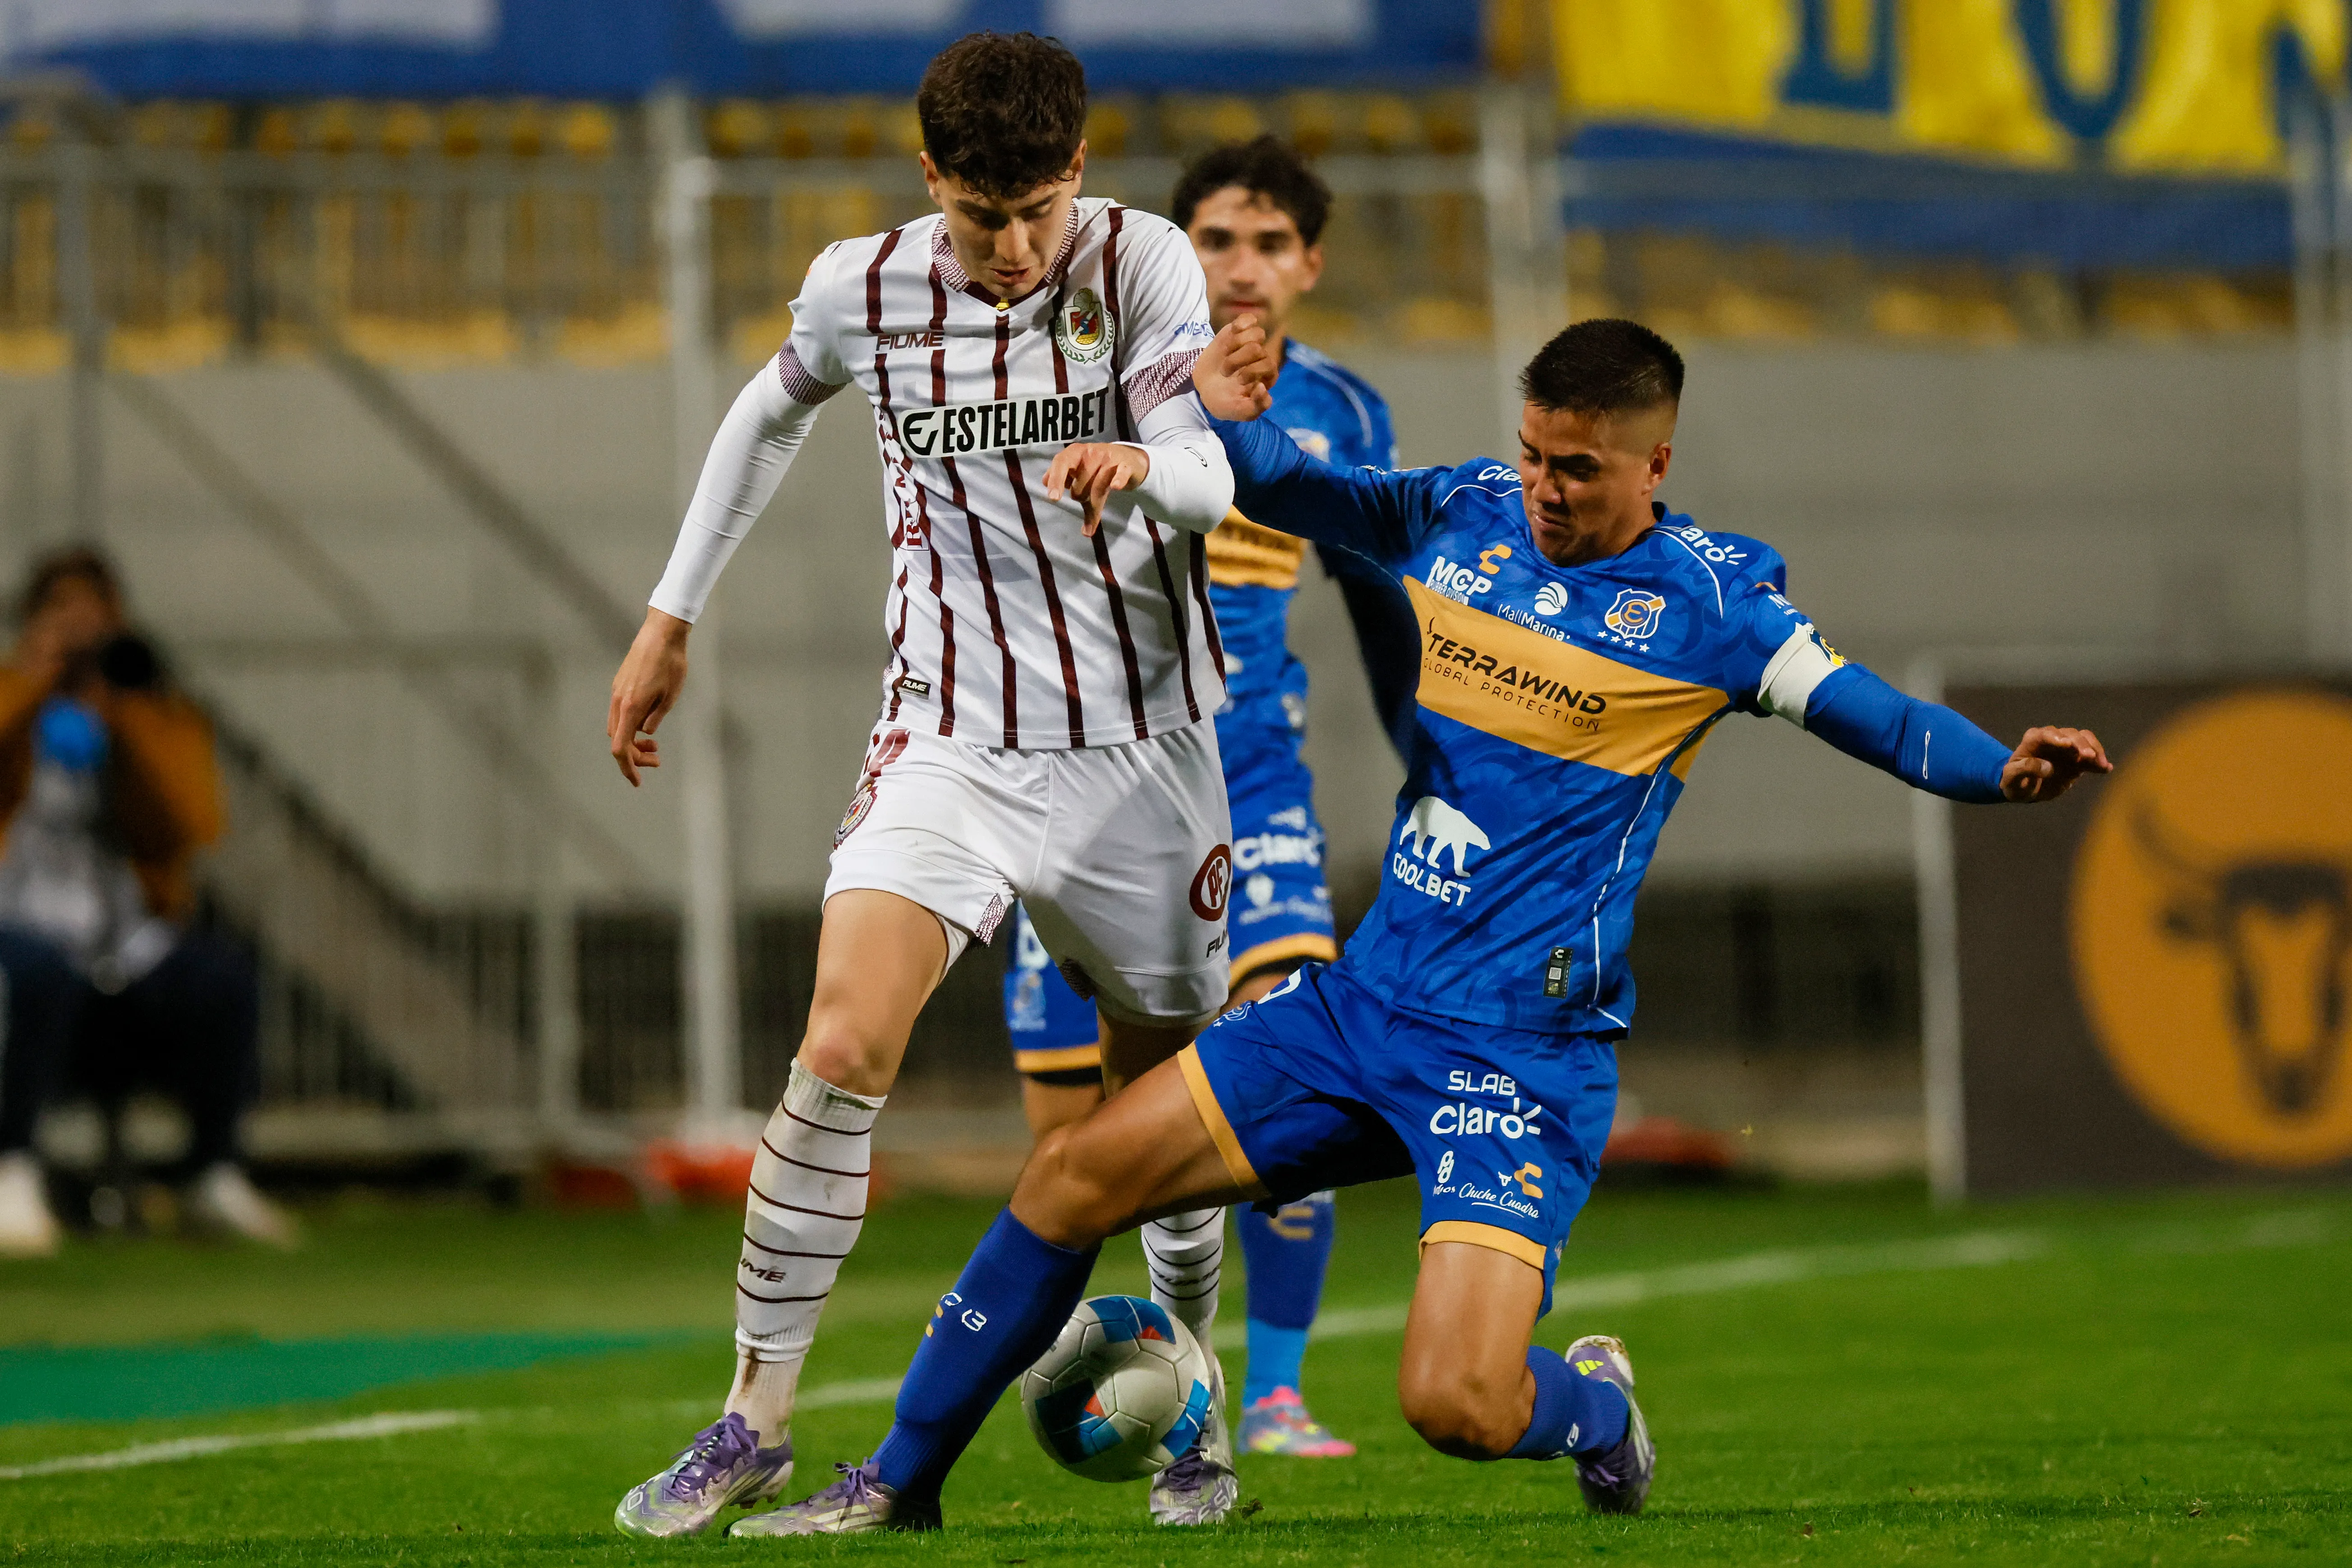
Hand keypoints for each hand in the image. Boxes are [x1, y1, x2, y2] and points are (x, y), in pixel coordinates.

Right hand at [607, 608, 691, 786]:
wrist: (661, 632)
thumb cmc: (671, 663)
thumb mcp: (671, 696)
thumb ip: (656, 718)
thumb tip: (645, 734)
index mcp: (630, 707)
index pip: (621, 747)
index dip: (627, 768)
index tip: (637, 781)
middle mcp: (619, 701)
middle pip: (618, 740)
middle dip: (635, 756)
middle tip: (658, 759)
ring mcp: (617, 692)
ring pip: (617, 727)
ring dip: (633, 740)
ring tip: (654, 744)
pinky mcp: (620, 684)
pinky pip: (620, 713)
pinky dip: (631, 726)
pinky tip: (648, 723)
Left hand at [1044, 441, 1151, 536]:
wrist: (1129, 459)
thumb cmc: (1098, 468)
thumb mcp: (1079, 472)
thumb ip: (1061, 478)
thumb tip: (1043, 483)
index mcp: (1075, 452)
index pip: (1061, 463)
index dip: (1056, 480)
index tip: (1054, 498)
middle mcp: (1091, 451)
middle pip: (1080, 483)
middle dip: (1081, 495)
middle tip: (1086, 495)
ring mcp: (1109, 457)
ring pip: (1098, 485)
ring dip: (1096, 498)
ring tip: (1098, 497)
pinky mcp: (1126, 465)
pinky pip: (1120, 473)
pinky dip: (1118, 480)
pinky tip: (1116, 487)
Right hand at [1192, 314, 1274, 419]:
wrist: (1204, 388)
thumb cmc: (1224, 401)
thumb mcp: (1238, 412)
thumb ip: (1255, 407)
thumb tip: (1262, 388)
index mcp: (1266, 377)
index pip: (1269, 366)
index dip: (1253, 372)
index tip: (1238, 382)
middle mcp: (1262, 358)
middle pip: (1256, 349)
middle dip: (1237, 361)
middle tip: (1225, 372)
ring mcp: (1251, 343)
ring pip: (1256, 334)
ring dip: (1235, 344)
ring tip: (1224, 354)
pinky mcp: (1238, 332)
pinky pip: (1249, 320)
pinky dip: (1241, 324)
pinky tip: (1232, 332)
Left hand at [2000, 725, 2111, 801]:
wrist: (2024, 789)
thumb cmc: (2014, 781)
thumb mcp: (2011, 777)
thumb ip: (2025, 769)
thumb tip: (2048, 767)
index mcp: (2033, 740)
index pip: (2045, 734)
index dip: (2057, 737)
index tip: (2067, 745)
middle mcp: (2052, 739)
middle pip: (2070, 734)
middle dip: (2080, 744)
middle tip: (2089, 757)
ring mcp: (2067, 748)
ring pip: (2084, 740)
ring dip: (2094, 750)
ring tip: (2100, 764)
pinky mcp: (2077, 759)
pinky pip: (2091, 756)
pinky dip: (2099, 761)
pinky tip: (2106, 769)